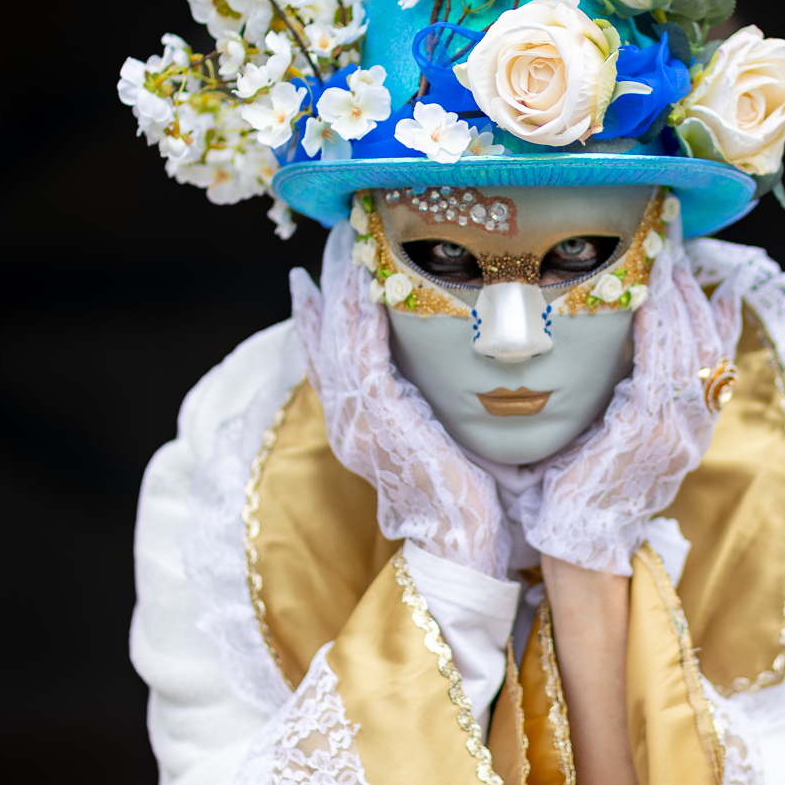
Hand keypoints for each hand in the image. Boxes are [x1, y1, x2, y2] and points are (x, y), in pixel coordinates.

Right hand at [291, 224, 509, 578]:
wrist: (460, 545)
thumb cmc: (465, 500)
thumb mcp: (443, 442)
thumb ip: (435, 408)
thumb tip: (453, 374)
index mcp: (361, 427)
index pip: (332, 360)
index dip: (320, 317)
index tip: (320, 276)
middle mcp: (348, 420)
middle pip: (325, 338)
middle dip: (328, 286)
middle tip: (335, 239)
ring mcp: (356, 418)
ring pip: (337, 336)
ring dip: (342, 284)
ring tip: (346, 242)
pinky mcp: (376, 414)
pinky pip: (359, 349)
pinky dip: (358, 311)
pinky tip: (363, 277)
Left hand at [525, 235, 742, 573]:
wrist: (574, 544)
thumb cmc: (577, 485)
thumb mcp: (607, 426)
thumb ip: (621, 386)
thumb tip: (616, 338)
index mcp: (688, 420)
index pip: (712, 348)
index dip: (710, 301)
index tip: (694, 257)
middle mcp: (693, 422)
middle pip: (707, 336)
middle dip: (692, 281)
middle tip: (677, 233)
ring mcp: (676, 428)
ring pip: (691, 343)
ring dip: (678, 291)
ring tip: (665, 247)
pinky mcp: (649, 431)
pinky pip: (663, 365)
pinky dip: (660, 323)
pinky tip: (649, 290)